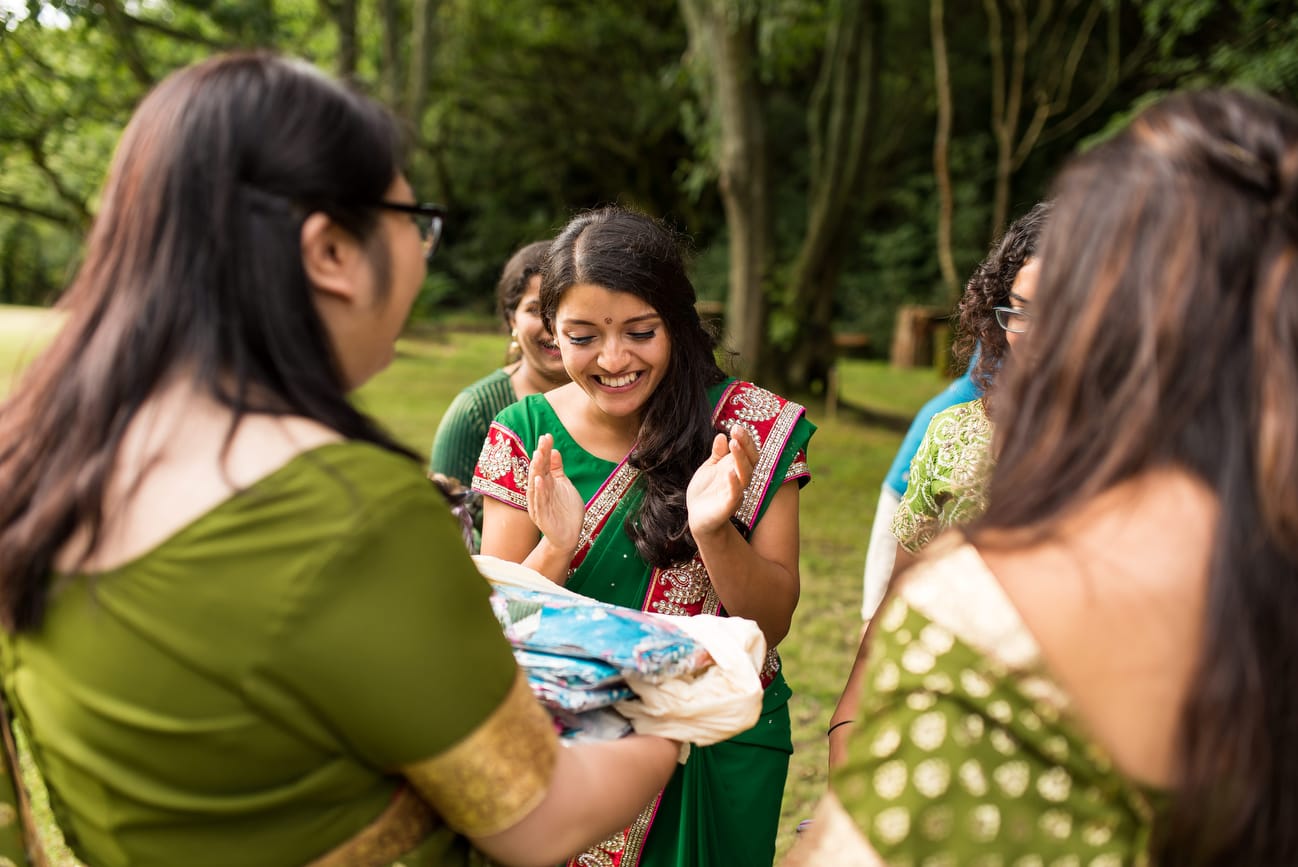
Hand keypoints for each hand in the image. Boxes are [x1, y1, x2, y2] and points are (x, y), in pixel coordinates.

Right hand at [526, 433, 584, 554]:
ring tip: (538, 456)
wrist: (568, 536)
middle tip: (542, 442)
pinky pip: (539, 503)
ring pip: (536, 486)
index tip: (547, 436)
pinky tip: (540, 480)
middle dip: (540, 457)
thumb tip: (554, 451)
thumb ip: (557, 470)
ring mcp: (540, 505)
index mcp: (545, 484)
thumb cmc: (565, 511)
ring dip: (536, 471)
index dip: (545, 451)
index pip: (543, 465)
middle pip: (538, 472)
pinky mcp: (543, 518)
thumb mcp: (564, 486)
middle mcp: (540, 493)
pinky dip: (539, 491)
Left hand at [686, 426, 757, 537]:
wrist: (698, 516)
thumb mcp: (710, 468)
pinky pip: (735, 494)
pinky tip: (728, 472)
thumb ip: (717, 453)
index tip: (736, 426)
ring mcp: (736, 492)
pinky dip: (734, 483)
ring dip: (741, 460)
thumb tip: (721, 435)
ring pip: (745, 476)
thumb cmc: (707, 490)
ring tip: (734, 444)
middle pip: (750, 461)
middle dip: (745, 445)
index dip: (744, 439)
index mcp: (736, 468)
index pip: (747, 452)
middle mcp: (740, 479)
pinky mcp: (728, 506)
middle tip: (737, 430)